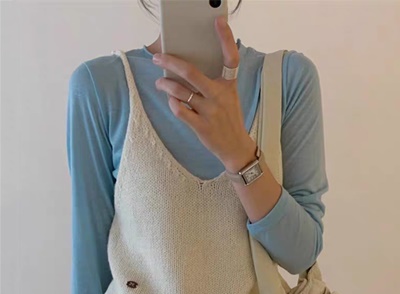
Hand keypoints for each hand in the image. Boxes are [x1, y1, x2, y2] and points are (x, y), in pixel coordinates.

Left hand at [152, 15, 252, 165]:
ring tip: (160, 82)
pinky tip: (171, 101)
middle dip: (170, 62)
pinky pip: (180, 110)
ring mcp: (210, 112)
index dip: (225, 38)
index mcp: (229, 85)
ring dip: (166, 85)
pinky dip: (172, 104)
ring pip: (181, 92)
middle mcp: (220, 96)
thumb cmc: (229, 118)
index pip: (230, 58)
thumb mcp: (229, 97)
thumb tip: (189, 68)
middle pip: (191, 73)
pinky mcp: (201, 126)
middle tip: (158, 57)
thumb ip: (215, 82)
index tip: (218, 21)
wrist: (235, 146)